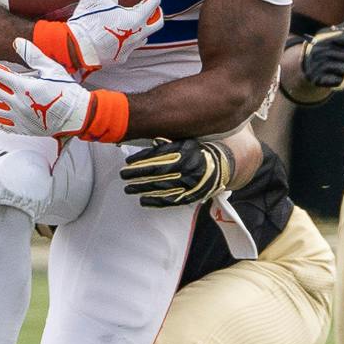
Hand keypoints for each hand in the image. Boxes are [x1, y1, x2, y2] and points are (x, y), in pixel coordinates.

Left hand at [0, 38, 127, 142]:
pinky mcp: (23, 128)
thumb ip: (32, 54)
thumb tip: (16, 41)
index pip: (0, 74)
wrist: (77, 116)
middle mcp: (18, 103)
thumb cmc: (66, 90)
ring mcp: (19, 118)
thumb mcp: (51, 68)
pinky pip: (3, 124)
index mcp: (24, 87)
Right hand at [32, 0, 164, 77]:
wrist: (76, 49)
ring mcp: (129, 49)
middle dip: (156, 11)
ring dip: (143, 27)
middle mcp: (137, 36)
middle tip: (149, 3)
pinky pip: (129, 49)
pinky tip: (119, 37)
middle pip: (158, 22)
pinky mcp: (119, 59)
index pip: (154, 0)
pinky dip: (128, 41)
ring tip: (135, 20)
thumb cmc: (87, 23)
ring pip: (145, 37)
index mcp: (136, 19)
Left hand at [120, 138, 235, 206]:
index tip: (128, 162)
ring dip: (142, 188)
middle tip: (123, 175)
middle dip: (137, 174)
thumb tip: (151, 142)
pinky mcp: (190, 196)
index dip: (141, 160)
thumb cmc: (197, 152)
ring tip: (128, 188)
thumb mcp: (186, 142)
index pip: (158, 156)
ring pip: (161, 187)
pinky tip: (143, 200)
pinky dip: (155, 201)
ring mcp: (189, 183)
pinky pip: (170, 200)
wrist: (219, 167)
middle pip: (157, 172)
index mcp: (185, 151)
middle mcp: (187, 167)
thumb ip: (169, 144)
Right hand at [281, 11, 343, 102]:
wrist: (305, 66)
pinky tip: (332, 75)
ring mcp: (318, 65)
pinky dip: (340, 80)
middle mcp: (320, 50)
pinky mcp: (318, 79)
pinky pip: (340, 81)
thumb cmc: (325, 47)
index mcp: (325, 37)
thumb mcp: (334, 34)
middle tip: (341, 57)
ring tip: (336, 66)